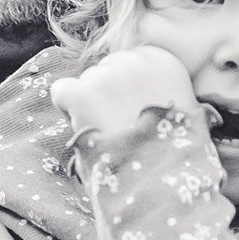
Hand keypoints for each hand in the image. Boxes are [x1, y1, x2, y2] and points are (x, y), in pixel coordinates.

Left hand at [47, 44, 199, 139]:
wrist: (162, 179)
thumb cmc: (171, 152)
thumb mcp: (176, 109)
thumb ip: (152, 88)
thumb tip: (125, 89)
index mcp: (165, 61)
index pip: (129, 60)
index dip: (129, 89)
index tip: (136, 113)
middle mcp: (137, 61)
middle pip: (106, 69)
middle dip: (109, 94)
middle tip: (121, 127)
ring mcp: (109, 76)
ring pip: (85, 81)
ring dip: (91, 104)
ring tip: (109, 134)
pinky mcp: (84, 94)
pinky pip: (61, 91)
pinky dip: (66, 109)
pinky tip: (85, 128)